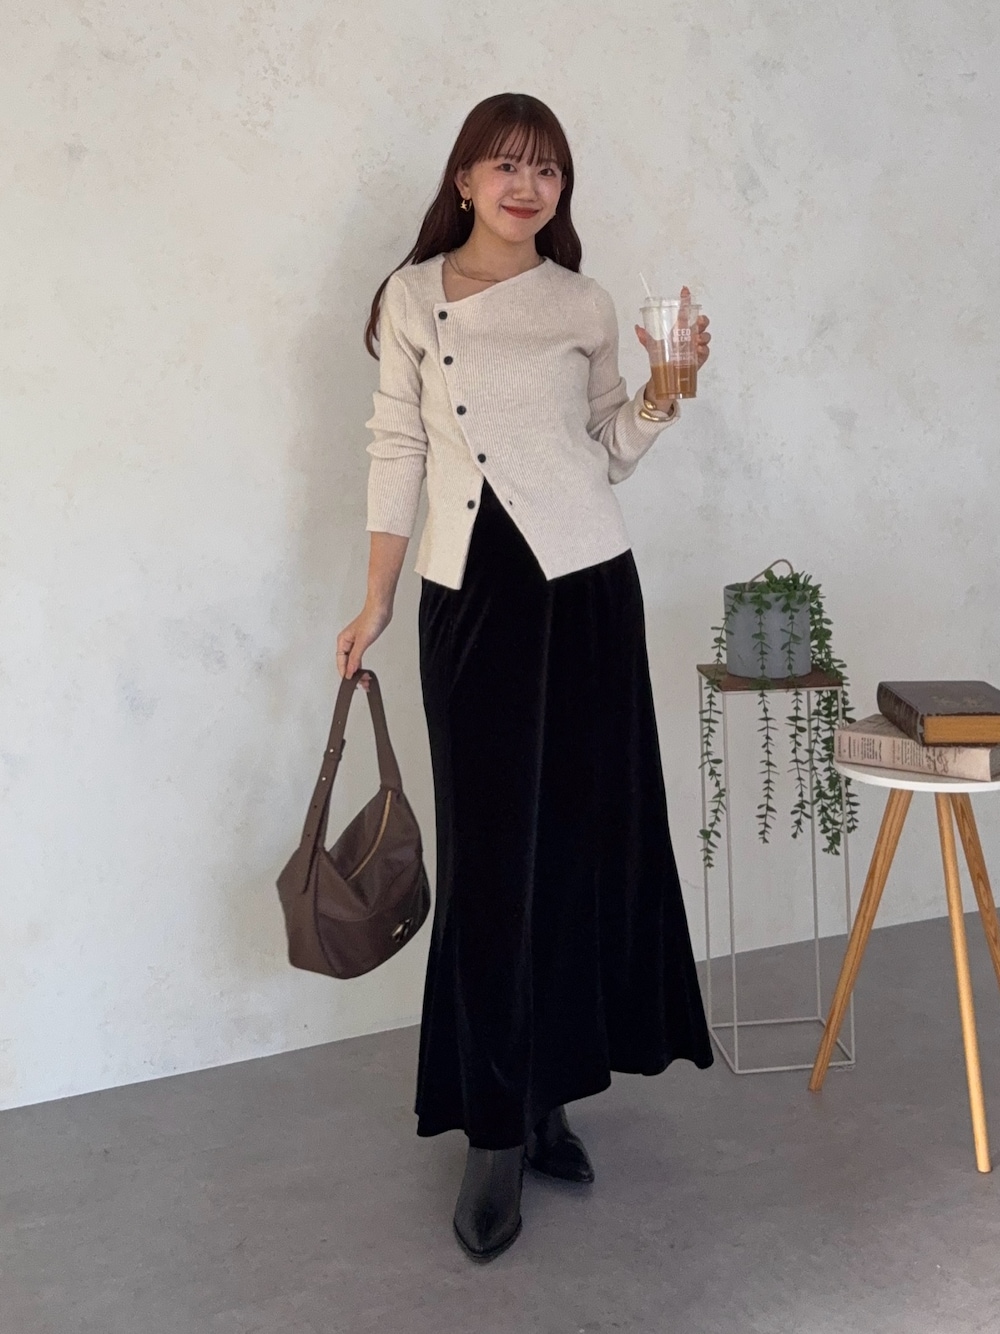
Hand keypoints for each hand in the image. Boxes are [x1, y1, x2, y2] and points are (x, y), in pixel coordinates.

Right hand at [336, 601, 391, 689]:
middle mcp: (347, 642)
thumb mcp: (363, 642)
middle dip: (352, 674)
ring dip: (358, 671)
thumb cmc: (371, 619)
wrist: (381, 609)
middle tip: (361, 683)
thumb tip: (350, 671)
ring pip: (353, 661)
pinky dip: (361, 665)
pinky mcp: (363, 642)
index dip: (344, 672)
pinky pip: (358, 657)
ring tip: (364, 680)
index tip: (350, 681)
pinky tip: (364, 671)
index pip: (341, 661)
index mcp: (343, 641)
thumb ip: (356, 658)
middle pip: (346, 663)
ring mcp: (355, 642)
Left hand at [633, 286, 711, 404]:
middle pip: (702, 321)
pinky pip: (705, 351)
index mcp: (681, 327)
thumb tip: (637, 328)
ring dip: (703, 336)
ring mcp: (697, 345)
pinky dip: (703, 349)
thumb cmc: (663, 356)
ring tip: (695, 340)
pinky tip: (697, 350)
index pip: (686, 311)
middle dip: (702, 320)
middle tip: (697, 323)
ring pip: (706, 335)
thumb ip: (645, 337)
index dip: (686, 300)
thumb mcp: (652, 345)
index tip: (684, 291)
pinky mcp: (700, 356)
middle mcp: (691, 334)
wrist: (667, 374)